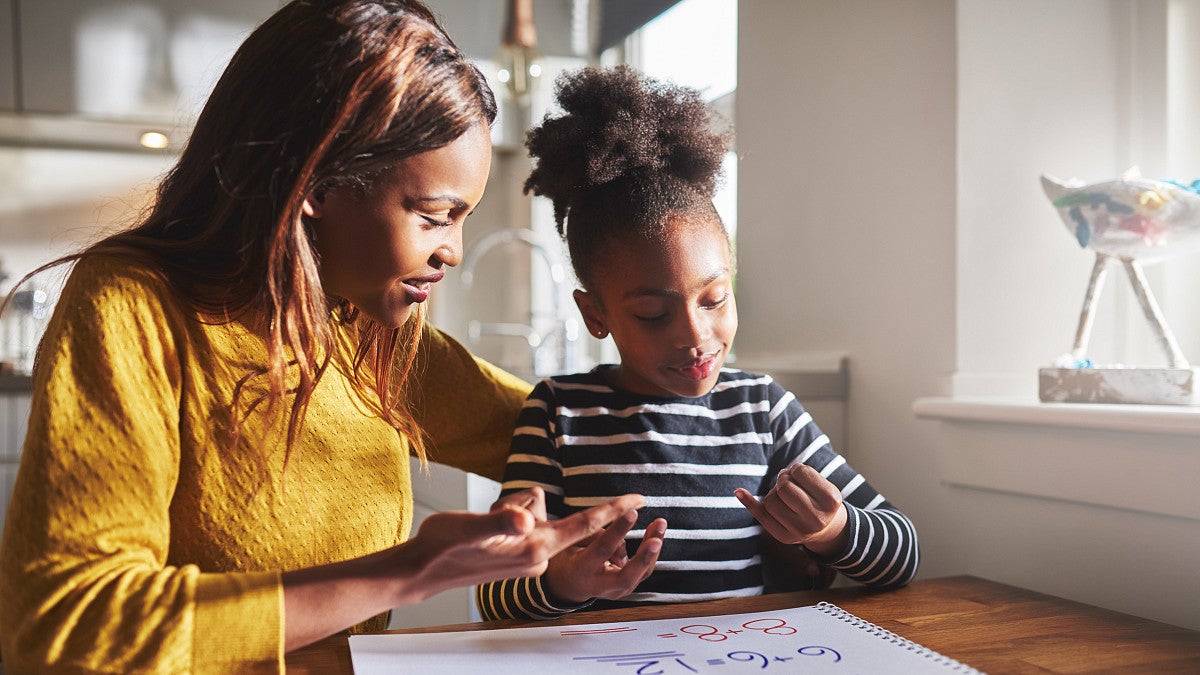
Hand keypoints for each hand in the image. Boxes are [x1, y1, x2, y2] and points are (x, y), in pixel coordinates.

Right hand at [398, 488, 646, 601]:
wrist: (422, 570)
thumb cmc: (444, 547)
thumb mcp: (472, 527)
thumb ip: (501, 522)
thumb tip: (526, 517)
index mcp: (535, 548)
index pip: (583, 525)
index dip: (612, 509)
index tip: (640, 498)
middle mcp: (537, 555)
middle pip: (548, 512)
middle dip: (524, 505)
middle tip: (491, 517)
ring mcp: (528, 557)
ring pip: (533, 513)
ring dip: (508, 511)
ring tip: (480, 527)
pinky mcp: (516, 555)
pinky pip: (522, 521)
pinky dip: (504, 518)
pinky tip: (481, 533)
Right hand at [542, 514, 667, 603]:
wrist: (570, 583)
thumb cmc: (571, 556)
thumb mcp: (573, 542)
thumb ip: (595, 535)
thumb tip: (623, 531)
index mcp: (582, 571)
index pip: (603, 550)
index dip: (618, 531)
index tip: (632, 512)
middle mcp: (601, 586)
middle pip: (626, 577)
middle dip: (643, 557)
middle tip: (656, 540)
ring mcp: (617, 591)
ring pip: (641, 573)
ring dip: (654, 549)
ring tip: (660, 524)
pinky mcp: (628, 587)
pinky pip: (644, 570)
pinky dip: (652, 551)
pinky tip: (656, 532)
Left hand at [734, 463, 848, 556]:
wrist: (827, 529)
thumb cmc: (820, 500)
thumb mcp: (822, 484)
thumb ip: (801, 475)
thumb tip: (774, 477)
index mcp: (831, 500)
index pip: (800, 472)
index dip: (795, 469)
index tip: (799, 474)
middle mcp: (817, 519)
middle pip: (784, 487)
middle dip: (783, 480)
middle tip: (788, 482)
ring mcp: (800, 531)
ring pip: (770, 500)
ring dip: (774, 492)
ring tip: (786, 496)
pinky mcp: (784, 537)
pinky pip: (761, 515)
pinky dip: (749, 502)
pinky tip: (739, 492)